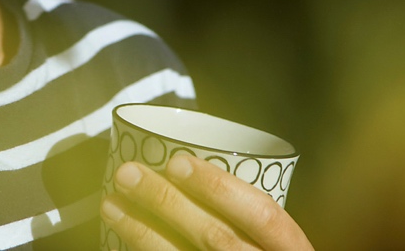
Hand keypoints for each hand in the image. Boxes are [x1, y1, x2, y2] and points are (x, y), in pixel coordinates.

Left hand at [101, 155, 313, 249]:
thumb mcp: (278, 241)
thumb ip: (250, 214)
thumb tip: (185, 164)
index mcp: (292, 249)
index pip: (261, 213)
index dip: (218, 186)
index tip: (177, 162)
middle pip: (216, 236)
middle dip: (167, 202)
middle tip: (127, 173)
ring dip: (142, 231)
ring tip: (111, 204)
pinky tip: (119, 241)